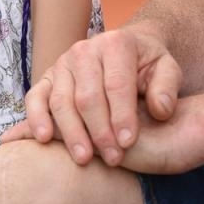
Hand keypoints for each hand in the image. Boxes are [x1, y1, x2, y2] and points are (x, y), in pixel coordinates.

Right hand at [1, 24, 183, 166]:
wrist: (126, 51)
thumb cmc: (147, 66)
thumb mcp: (167, 69)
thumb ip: (167, 87)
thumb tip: (161, 110)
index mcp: (115, 44)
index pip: (117, 85)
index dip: (122, 115)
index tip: (128, 143)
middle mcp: (84, 50)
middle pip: (87, 96)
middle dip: (100, 131)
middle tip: (113, 158)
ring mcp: (62, 63)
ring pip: (62, 100)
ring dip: (72, 132)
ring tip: (84, 159)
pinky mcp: (47, 77)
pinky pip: (36, 97)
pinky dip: (36, 118)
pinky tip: (43, 138)